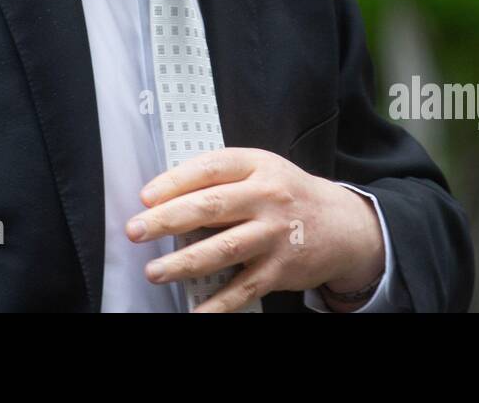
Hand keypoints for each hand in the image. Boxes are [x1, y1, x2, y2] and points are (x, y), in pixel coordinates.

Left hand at [126, 148, 384, 312]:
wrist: (343, 225)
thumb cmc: (288, 194)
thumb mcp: (262, 170)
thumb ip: (222, 178)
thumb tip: (167, 197)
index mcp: (257, 166)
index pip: (209, 168)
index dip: (173, 181)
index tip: (145, 197)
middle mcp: (267, 198)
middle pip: (210, 207)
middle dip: (167, 221)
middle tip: (136, 230)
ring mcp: (275, 234)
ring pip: (223, 249)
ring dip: (183, 263)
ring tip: (154, 271)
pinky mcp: (280, 269)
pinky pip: (243, 288)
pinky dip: (217, 303)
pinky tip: (195, 311)